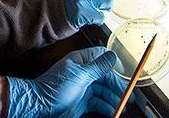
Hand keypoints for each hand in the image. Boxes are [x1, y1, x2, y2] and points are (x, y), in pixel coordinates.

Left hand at [6, 47, 132, 117]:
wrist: (40, 106)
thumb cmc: (54, 88)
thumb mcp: (80, 76)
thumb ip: (98, 67)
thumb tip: (112, 56)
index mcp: (81, 61)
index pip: (101, 57)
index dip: (113, 65)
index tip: (123, 74)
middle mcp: (83, 73)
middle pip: (105, 77)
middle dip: (116, 86)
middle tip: (128, 96)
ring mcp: (83, 88)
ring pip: (103, 91)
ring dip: (113, 98)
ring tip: (121, 106)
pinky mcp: (82, 102)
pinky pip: (98, 103)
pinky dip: (106, 107)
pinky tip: (112, 111)